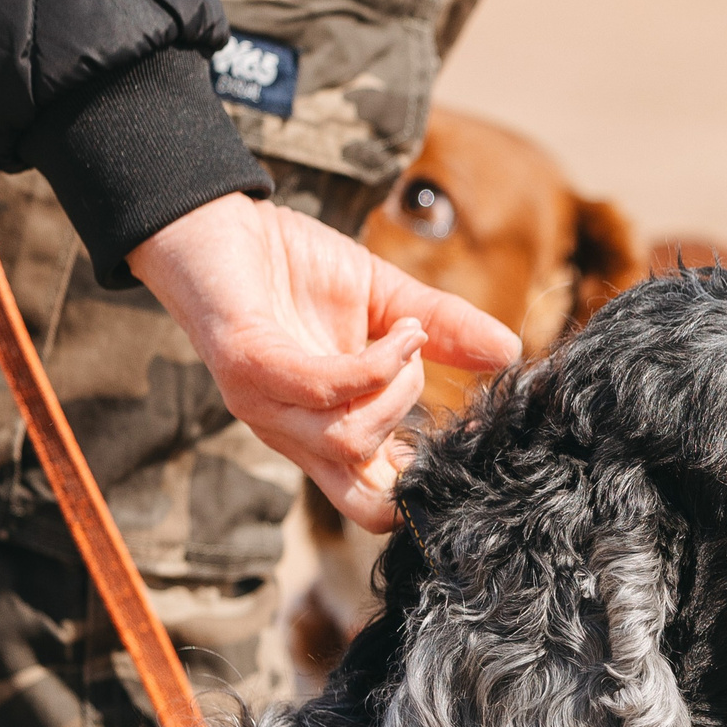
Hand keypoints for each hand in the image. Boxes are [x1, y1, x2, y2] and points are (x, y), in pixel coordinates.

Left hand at [128, 194, 521, 530]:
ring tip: (409, 339)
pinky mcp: (251, 367)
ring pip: (350, 442)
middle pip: (366, 497)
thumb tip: (511, 352)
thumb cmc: (292, 266)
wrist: (215, 220)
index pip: (371, 506)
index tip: (465, 444)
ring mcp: (267, 406)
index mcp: (324, 431)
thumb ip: (443, 331)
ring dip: (399, 391)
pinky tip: (399, 332)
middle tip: (424, 378)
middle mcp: (294, 434)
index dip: (422, 496)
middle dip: (418, 449)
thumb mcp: (387, 301)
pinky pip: (326, 388)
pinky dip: (377, 363)